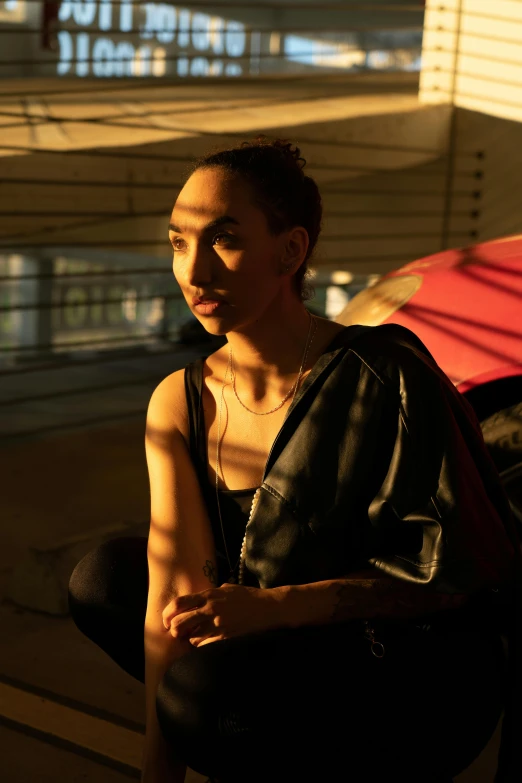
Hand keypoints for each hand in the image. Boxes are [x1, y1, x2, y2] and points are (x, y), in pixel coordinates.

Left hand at [162, 583, 283, 646]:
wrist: (270, 607)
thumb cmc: (249, 597)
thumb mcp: (227, 589)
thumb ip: (210, 594)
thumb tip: (196, 601)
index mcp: (209, 595)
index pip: (178, 603)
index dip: (167, 614)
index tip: (166, 621)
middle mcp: (210, 609)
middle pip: (179, 623)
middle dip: (175, 631)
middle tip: (178, 634)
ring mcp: (218, 625)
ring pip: (191, 638)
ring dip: (192, 640)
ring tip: (200, 637)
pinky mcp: (226, 638)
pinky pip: (205, 647)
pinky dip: (204, 647)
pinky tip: (211, 643)